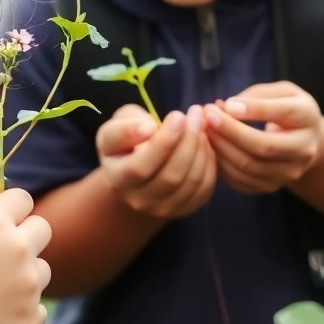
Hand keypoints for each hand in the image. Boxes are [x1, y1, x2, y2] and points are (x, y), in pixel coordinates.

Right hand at [0, 178, 50, 323]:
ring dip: (25, 272)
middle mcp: (19, 251)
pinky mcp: (28, 320)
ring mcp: (27, 287)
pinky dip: (21, 308)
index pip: (22, 199)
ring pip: (42, 269)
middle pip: (42, 229)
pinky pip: (38, 307)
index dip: (6, 207)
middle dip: (23, 235)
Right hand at [97, 104, 216, 218]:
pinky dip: (209, 163)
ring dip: (201, 149)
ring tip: (201, 124)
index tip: (177, 115)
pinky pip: (204, 188)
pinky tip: (205, 142)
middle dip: (188, 141)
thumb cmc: (124, 142)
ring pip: (190, 182)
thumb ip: (125, 129)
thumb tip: (149, 129)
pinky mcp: (185, 208)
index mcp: (117, 180)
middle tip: (196, 114)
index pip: (140, 167)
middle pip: (171, 176)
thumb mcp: (114, 129)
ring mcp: (163, 209)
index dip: (163, 141)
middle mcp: (138, 201)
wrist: (134, 168)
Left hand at [204, 82, 320, 192]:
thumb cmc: (284, 108)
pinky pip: (241, 181)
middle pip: (263, 146)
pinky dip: (221, 164)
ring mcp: (289, 173)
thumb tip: (227, 108)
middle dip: (230, 131)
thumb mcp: (280, 92)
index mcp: (307, 118)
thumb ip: (256, 96)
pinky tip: (212, 147)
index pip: (282, 114)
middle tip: (208, 116)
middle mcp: (304, 150)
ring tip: (205, 129)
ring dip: (221, 147)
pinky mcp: (271, 186)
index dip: (251, 109)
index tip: (224, 104)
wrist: (301, 141)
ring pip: (249, 166)